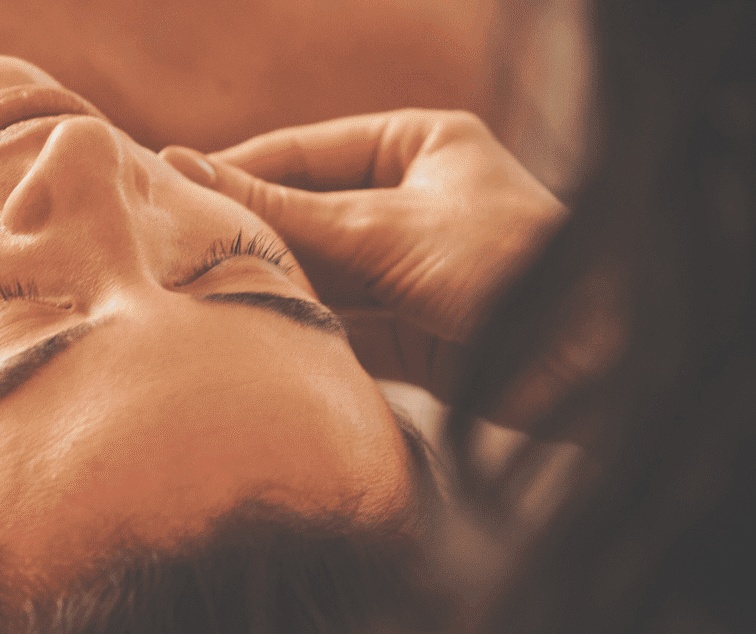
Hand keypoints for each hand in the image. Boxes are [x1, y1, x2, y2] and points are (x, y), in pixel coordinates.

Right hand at [162, 110, 564, 398]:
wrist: (595, 368)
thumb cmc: (510, 266)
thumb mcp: (383, 229)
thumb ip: (282, 211)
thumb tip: (181, 169)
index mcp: (417, 143)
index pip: (299, 153)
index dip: (231, 175)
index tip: (161, 196)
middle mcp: (409, 201)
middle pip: (301, 216)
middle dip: (244, 241)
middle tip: (164, 259)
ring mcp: (406, 271)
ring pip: (313, 276)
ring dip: (266, 291)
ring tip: (192, 305)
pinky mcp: (407, 337)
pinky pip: (334, 327)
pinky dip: (295, 334)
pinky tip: (245, 342)